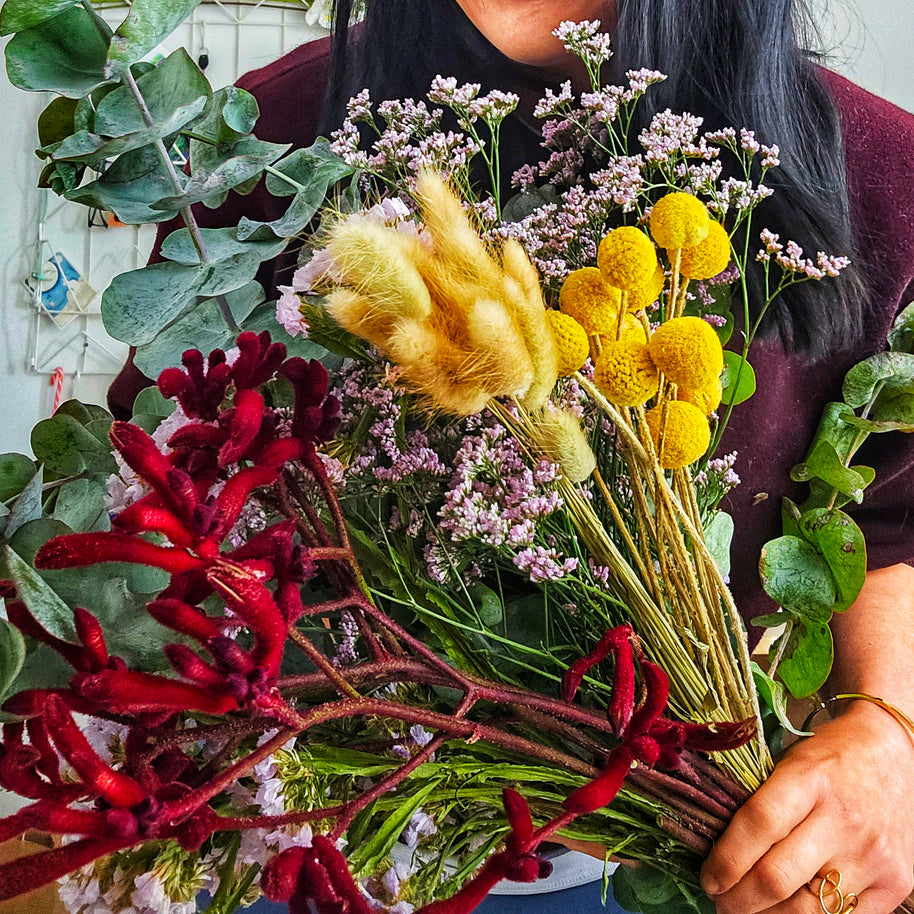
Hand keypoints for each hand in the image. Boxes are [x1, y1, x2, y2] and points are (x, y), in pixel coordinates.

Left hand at [701, 700, 913, 912]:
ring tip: (749, 910)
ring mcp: (873, 855)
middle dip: (739, 899)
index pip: (759, 825)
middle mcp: (844, 819)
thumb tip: (719, 851)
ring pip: (809, 910)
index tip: (709, 878)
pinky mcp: (896, 883)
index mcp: (809, 779)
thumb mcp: (788, 763)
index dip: (726, 859)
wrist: (892, 753)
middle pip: (778, 877)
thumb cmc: (829, 756)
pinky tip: (787, 912)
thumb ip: (761, 804)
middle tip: (721, 900)